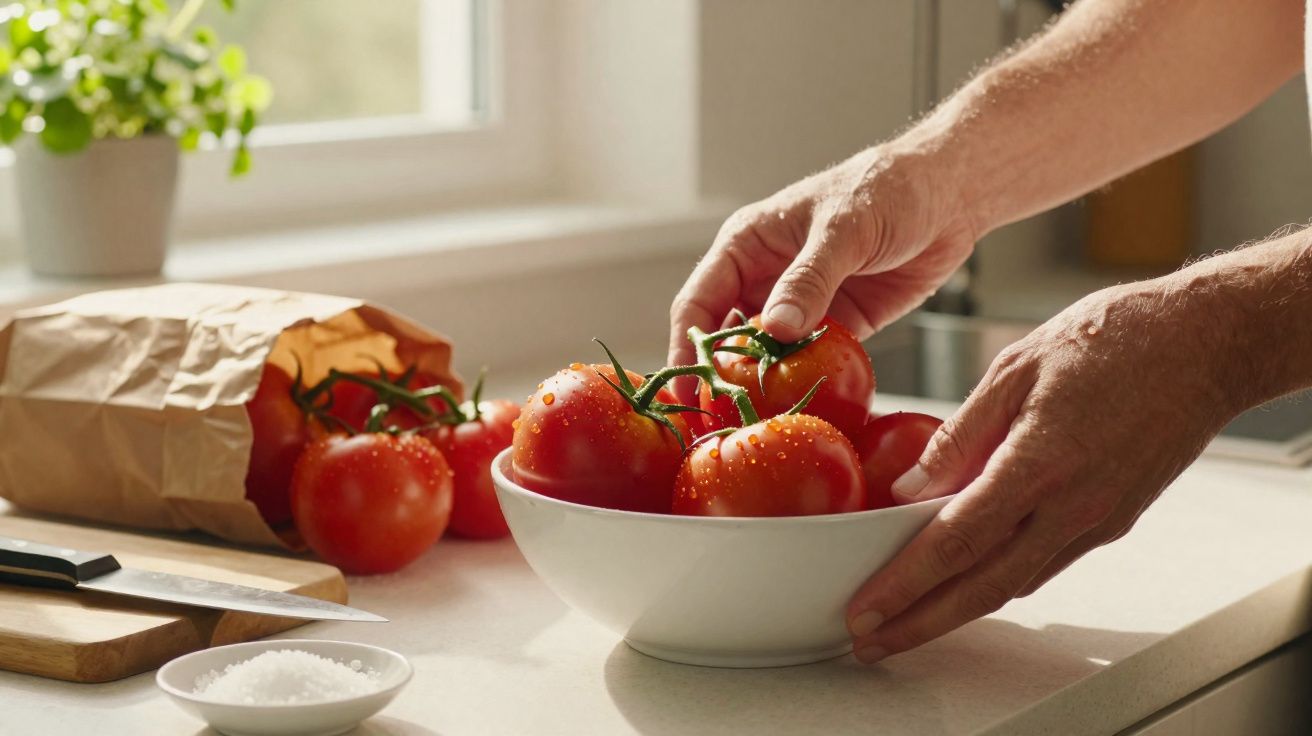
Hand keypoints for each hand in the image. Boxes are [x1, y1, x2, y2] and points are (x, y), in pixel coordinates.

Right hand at [667, 146, 975, 399]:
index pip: (698, 303)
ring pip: (766, 358)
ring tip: (757, 428)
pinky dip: (806, 387)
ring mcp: (801, 306)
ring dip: (762, 390)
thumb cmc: (888, 189)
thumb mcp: (843, 229)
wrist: (951, 194)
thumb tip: (773, 330)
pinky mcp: (838, 326)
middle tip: (718, 424)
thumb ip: (809, 279)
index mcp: (747, 246)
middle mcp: (765, 279)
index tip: (686, 391)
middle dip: (719, 381)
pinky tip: (805, 414)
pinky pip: (811, 364)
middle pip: (725, 339)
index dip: (686, 349)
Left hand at [844, 278, 1240, 661]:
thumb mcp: (1016, 367)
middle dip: (920, 622)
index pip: (956, 541)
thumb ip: (960, 433)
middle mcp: (1072, 506)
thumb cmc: (1116, 338)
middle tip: (871, 641)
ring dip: (957, 609)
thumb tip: (911, 484)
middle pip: (982, 587)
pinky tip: (968, 576)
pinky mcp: (1114, 519)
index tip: (865, 609)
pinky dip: (999, 578)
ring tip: (907, 618)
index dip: (904, 583)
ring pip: (1015, 583)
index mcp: (1039, 463)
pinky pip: (1045, 563)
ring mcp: (1097, 519)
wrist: (1207, 345)